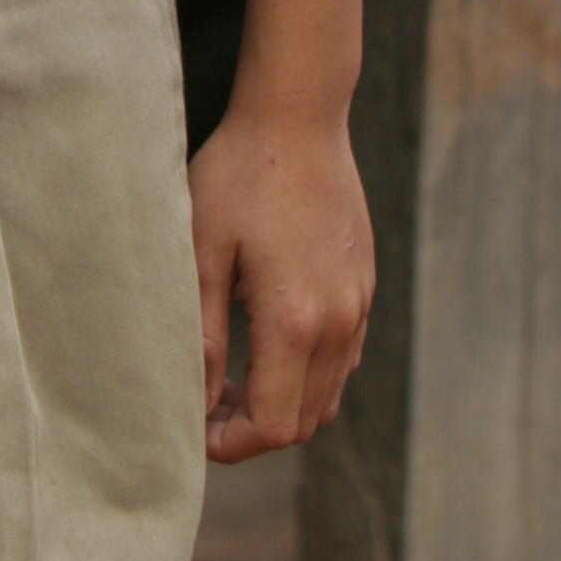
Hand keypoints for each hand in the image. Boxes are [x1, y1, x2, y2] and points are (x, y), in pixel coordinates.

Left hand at [188, 100, 373, 462]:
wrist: (298, 118)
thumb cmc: (239, 176)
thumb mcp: (202, 251)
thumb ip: (201, 334)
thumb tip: (197, 399)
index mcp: (297, 319)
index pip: (275, 425)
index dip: (233, 443)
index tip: (196, 428)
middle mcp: (340, 322)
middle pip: (305, 421)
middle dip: (254, 429)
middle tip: (205, 404)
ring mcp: (359, 306)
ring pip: (328, 395)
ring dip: (283, 403)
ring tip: (230, 379)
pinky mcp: (364, 288)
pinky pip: (343, 359)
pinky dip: (307, 374)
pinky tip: (266, 343)